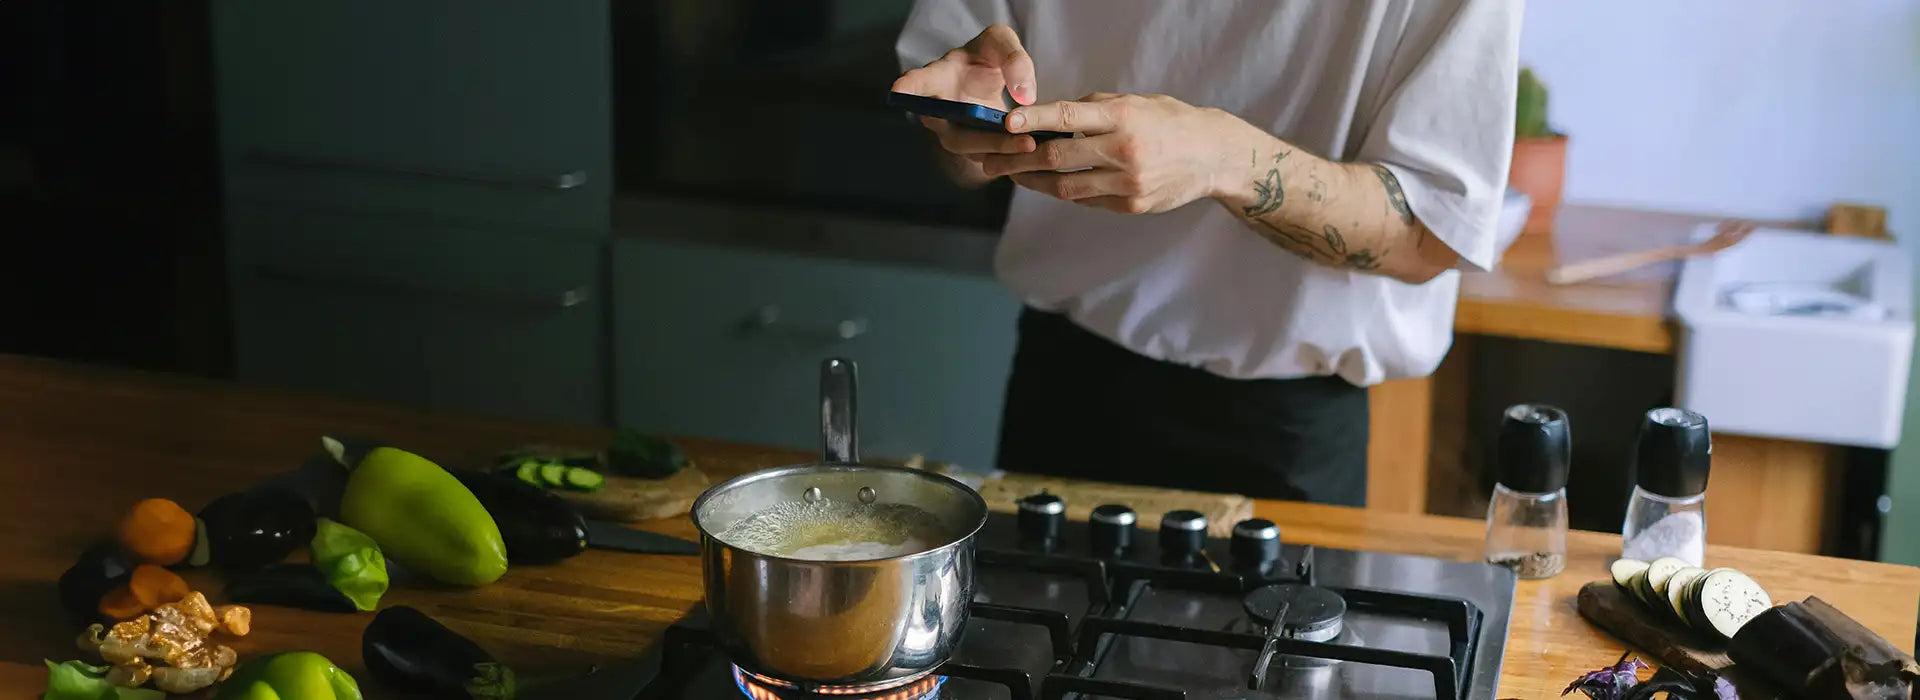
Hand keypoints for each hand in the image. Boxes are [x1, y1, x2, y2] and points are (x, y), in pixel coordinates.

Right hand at [891, 24, 1040, 159]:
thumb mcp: (1001, 42)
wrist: (989, 77)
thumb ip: (1014, 59)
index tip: (898, 91)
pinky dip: (1012, 159)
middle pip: (956, 135)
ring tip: (1032, 145)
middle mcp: (939, 112)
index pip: (917, 83)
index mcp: (937, 78)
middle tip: (1022, 140)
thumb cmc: (986, 56)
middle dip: (989, 140)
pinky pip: (989, 160)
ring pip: (974, 152)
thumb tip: (1025, 96)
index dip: (908, 88)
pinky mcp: (974, 150)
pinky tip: (1035, 153)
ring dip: (1003, 152)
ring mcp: (954, 135)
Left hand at [980, 93, 1242, 213]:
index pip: (1068, 115)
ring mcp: (1128, 182)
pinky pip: (1087, 200)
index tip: (1005, 123)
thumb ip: (1095, 109)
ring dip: (1035, 182)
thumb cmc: (1169, 122)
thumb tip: (1051, 117)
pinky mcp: (1132, 206)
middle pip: (1057, 156)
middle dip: (1019, 159)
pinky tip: (1051, 185)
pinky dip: (1066, 192)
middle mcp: (1124, 149)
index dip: (1033, 120)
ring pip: (1066, 186)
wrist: (1213, 155)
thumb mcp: (1136, 103)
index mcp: (1123, 116)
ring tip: (1014, 176)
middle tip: (992, 160)